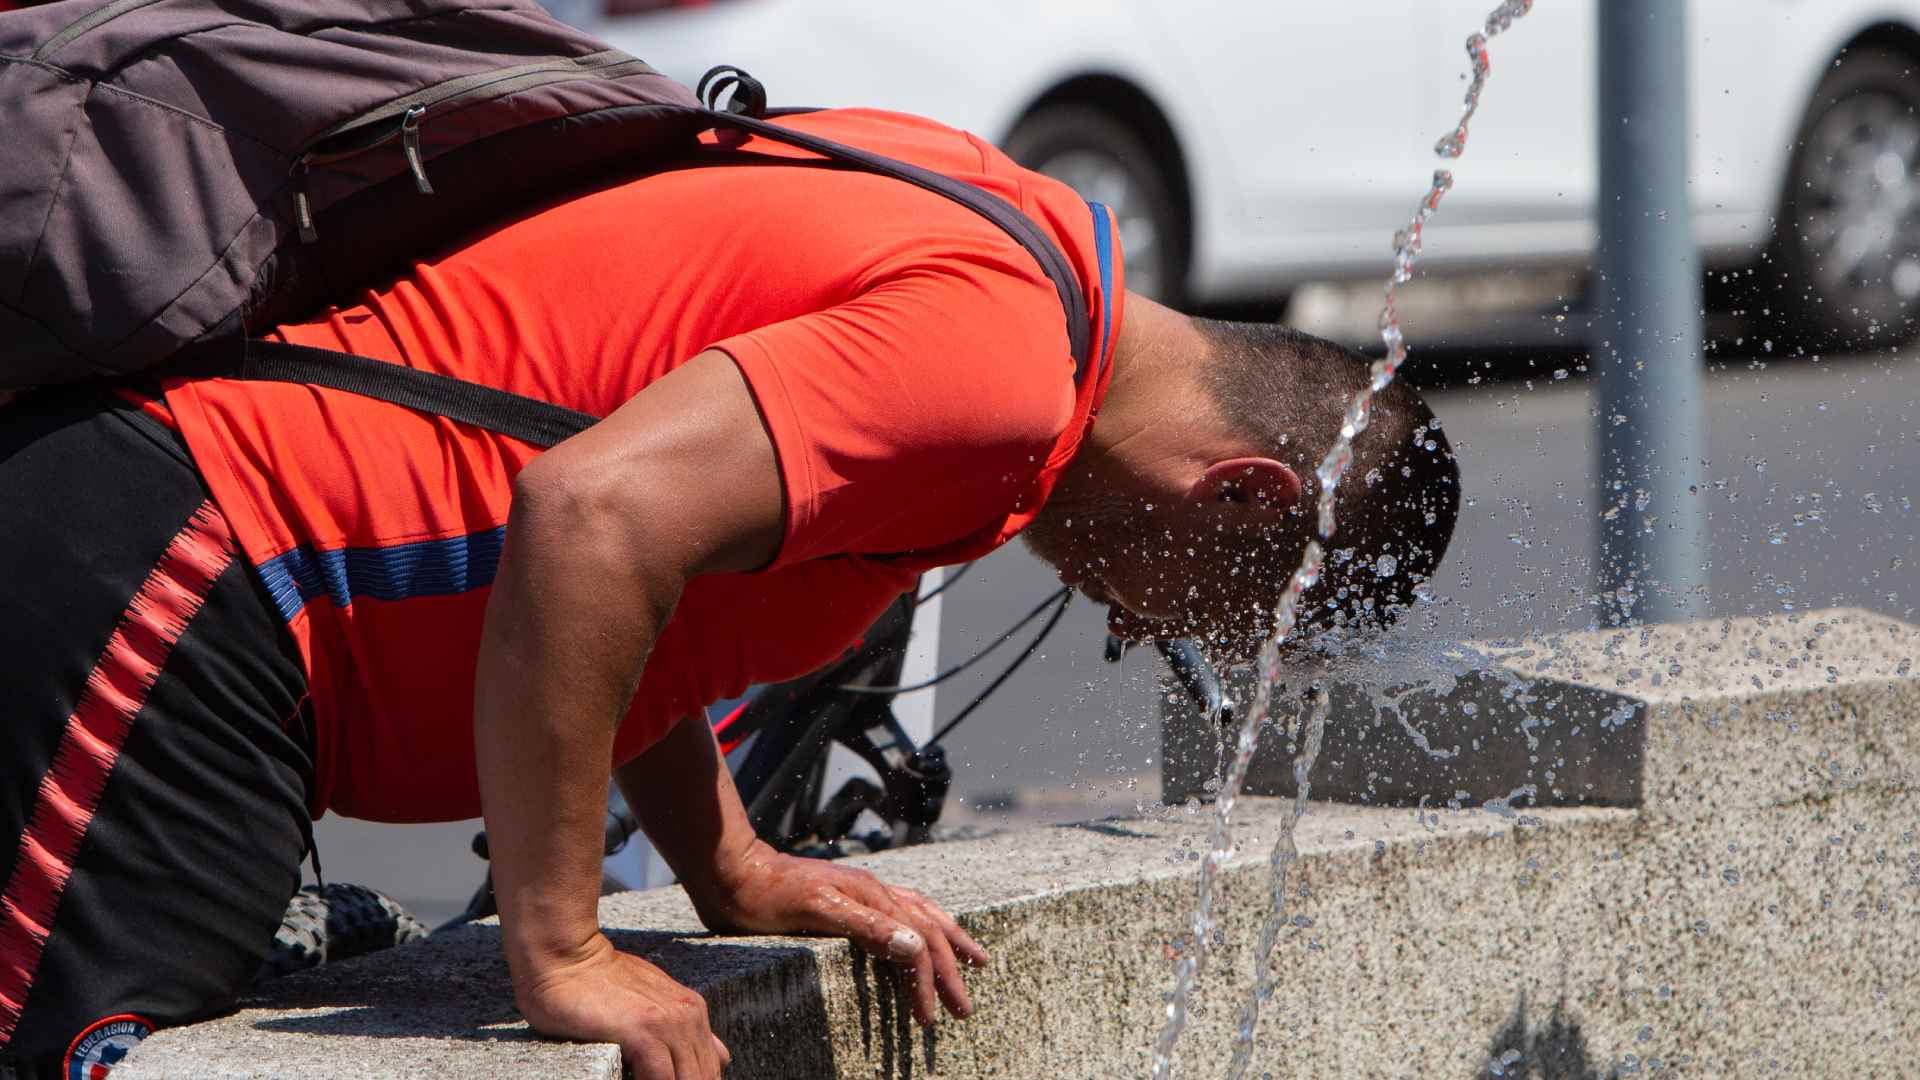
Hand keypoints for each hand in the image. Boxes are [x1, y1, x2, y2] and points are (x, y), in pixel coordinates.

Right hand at [516, 932, 730, 1078]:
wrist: (567, 958)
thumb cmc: (599, 983)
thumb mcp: (656, 1001)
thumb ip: (688, 1029)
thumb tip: (723, 1057)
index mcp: (693, 1011)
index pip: (712, 1069)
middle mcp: (688, 1017)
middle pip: (705, 1078)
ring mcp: (668, 1023)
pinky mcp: (643, 1031)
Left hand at [688, 841, 990, 1025]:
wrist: (733, 870)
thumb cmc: (766, 897)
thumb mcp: (815, 913)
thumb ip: (868, 927)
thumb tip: (918, 946)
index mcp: (873, 897)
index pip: (918, 944)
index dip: (929, 982)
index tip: (930, 1018)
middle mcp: (876, 892)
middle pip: (929, 931)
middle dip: (950, 971)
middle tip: (963, 1010)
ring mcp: (864, 892)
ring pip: (923, 916)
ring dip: (949, 943)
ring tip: (974, 962)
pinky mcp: (849, 897)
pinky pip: (903, 910)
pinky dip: (924, 925)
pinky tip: (922, 934)